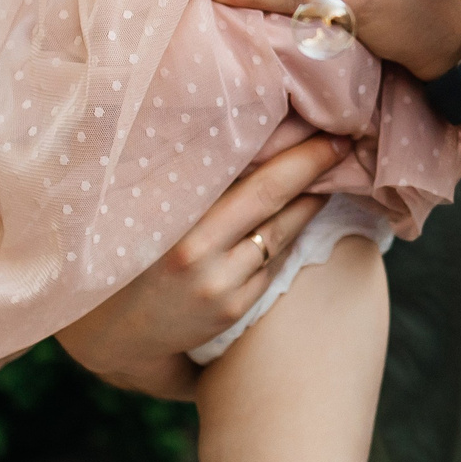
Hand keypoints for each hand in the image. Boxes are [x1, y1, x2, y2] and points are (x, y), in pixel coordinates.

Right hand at [52, 132, 347, 395]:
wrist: (116, 332)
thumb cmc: (130, 256)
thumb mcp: (149, 215)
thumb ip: (190, 185)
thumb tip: (237, 136)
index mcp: (172, 220)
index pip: (244, 177)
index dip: (289, 153)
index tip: (321, 129)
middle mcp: (195, 251)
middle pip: (269, 198)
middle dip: (312, 166)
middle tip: (344, 141)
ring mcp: (219, 284)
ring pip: (279, 233)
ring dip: (308, 202)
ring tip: (331, 171)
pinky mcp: (233, 308)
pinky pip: (271, 263)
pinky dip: (287, 236)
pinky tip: (300, 215)